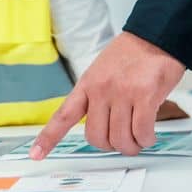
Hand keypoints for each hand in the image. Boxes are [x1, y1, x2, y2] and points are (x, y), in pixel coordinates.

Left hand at [29, 32, 185, 158]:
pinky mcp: (145, 96)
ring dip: (131, 145)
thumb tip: (100, 127)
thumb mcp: (101, 71)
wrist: (156, 36)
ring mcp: (122, 93)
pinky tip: (149, 134)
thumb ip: (95, 97)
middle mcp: (100, 90)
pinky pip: (142, 132)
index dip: (48, 138)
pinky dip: (146, 139)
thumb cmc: (131, 56)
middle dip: (111, 146)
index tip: (35, 155)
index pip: (63, 115)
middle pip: (96, 137)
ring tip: (139, 136)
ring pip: (120, 139)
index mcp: (86, 84)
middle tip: (123, 140)